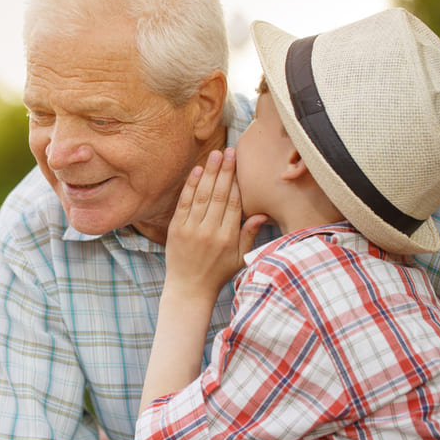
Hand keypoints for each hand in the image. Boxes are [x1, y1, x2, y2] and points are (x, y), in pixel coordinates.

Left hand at [165, 148, 266, 302]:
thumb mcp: (240, 259)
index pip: (234, 203)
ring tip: (216, 155)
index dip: (238, 182)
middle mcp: (209, 231)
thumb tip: (262, 214)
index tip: (241, 164)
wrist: (189, 289)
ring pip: (202, 195)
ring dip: (210, 173)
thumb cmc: (218, 274)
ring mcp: (191, 229)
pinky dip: (190, 186)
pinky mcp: (176, 229)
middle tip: (230, 151)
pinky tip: (198, 171)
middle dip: (225, 171)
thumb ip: (250, 235)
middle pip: (219, 195)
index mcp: (228, 238)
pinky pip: (184, 203)